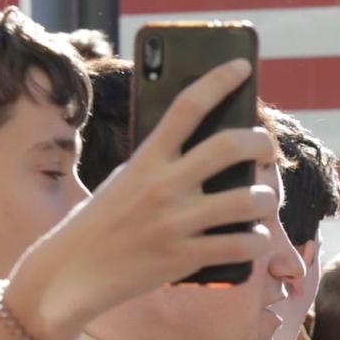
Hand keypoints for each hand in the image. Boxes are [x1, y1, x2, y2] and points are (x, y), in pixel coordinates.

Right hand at [6, 59, 279, 339]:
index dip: (219, 80)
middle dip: (260, 142)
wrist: (72, 273)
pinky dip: (256, 240)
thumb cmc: (103, 222)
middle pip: (229, 146)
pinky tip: (252, 238)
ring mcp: (176, 222)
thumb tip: (214, 149)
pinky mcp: (184, 257)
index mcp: (145, 159)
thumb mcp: (125, 180)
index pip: (187, 106)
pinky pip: (242, 244)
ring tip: (262, 200)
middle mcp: (163, 185)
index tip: (242, 66)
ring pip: (248, 200)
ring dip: (265, 198)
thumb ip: (161, 163)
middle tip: (267, 147)